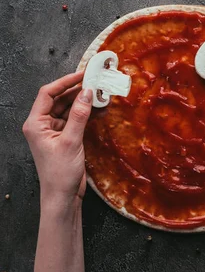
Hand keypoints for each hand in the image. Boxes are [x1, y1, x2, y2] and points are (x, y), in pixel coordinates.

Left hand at [22, 72, 92, 204]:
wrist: (62, 196)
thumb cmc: (60, 173)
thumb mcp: (71, 141)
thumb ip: (79, 115)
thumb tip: (87, 93)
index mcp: (35, 123)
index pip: (48, 94)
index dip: (65, 82)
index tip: (83, 75)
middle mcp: (42, 125)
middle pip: (59, 99)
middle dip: (77, 91)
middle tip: (96, 83)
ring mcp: (53, 131)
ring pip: (69, 109)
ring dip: (84, 103)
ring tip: (101, 96)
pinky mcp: (64, 138)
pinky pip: (75, 120)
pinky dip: (87, 114)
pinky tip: (100, 110)